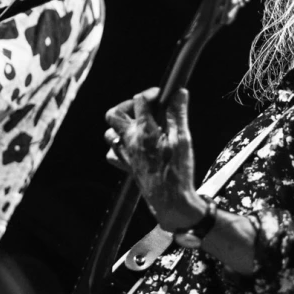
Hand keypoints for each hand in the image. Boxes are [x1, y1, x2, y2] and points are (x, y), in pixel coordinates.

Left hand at [105, 88, 203, 231]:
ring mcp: (125, 154)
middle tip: (145, 109)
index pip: (140, 100)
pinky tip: (134, 146)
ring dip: (121, 125)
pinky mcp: (127, 166)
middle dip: (127, 105)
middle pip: (113, 114)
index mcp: (145, 131)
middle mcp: (130, 141)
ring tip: (140, 125)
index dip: (151, 93)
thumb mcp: (183, 139)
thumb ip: (178, 113)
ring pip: (110, 133)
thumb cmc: (178, 171)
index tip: (162, 95)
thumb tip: (179, 92)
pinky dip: (119, 146)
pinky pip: (113, 153)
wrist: (170, 201)